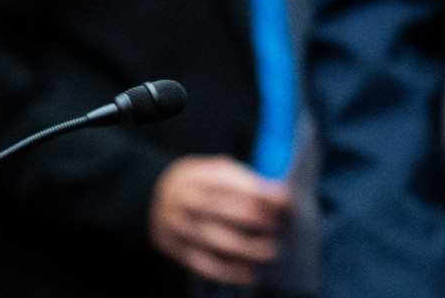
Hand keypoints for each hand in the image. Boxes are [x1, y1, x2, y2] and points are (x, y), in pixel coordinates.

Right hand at [149, 155, 292, 285]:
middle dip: (268, 225)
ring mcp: (182, 227)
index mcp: (207, 178)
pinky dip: (230, 273)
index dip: (275, 201)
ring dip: (253, 250)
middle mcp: (192, 201)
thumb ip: (246, 181)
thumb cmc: (201, 182)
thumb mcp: (219, 169)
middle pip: (241, 215)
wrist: (153, 195)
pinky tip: (250, 275)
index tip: (290, 208)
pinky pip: (206, 264)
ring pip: (224, 243)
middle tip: (285, 231)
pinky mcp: (176, 249)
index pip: (250, 190)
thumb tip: (281, 200)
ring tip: (273, 253)